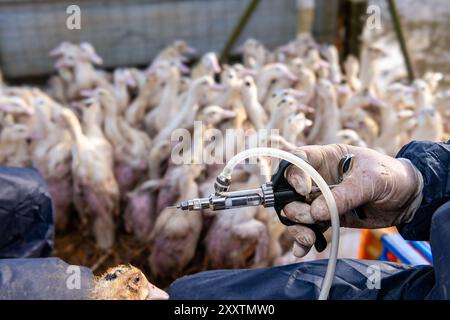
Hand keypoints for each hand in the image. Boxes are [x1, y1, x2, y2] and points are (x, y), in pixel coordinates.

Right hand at [284, 144, 422, 256]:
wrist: (407, 200)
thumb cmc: (391, 177)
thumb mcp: (371, 180)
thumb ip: (343, 195)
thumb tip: (315, 212)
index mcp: (326, 158)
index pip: (298, 160)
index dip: (294, 174)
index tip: (304, 190)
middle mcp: (317, 178)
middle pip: (289, 190)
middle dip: (293, 206)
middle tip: (310, 217)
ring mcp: (320, 199)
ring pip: (295, 211)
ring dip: (297, 226)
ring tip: (309, 238)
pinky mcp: (327, 217)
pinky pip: (309, 228)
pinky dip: (303, 240)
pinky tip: (302, 249)